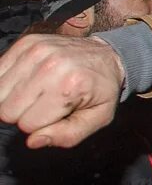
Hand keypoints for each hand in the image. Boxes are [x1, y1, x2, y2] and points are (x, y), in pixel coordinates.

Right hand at [0, 35, 124, 147]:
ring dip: (14, 98)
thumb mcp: (98, 118)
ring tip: (37, 92)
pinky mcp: (26, 43)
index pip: (27, 125)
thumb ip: (67, 135)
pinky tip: (28, 80)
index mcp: (69, 87)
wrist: (108, 55)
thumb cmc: (101, 90)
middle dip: (23, 114)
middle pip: (7, 110)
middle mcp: (50, 66)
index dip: (40, 125)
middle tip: (45, 104)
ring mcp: (36, 51)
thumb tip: (33, 141)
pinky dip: (8, 82)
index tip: (56, 114)